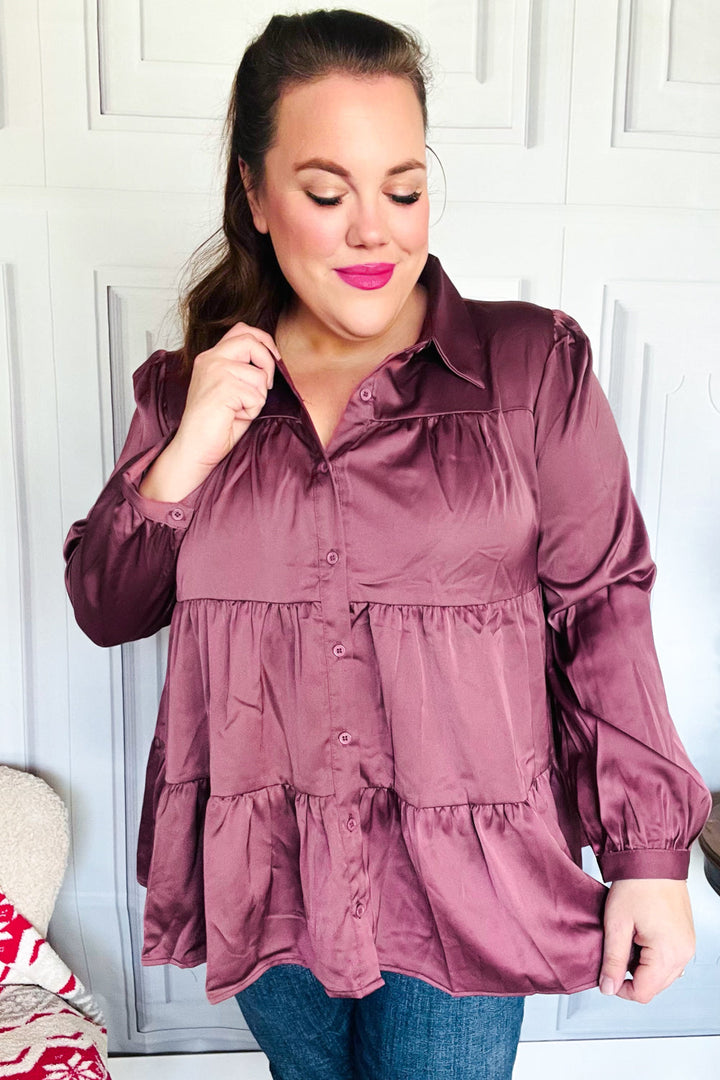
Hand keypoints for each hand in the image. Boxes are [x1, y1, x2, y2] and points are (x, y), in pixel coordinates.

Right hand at [139, 322, 278, 501]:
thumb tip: (271, 360)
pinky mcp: (223, 388)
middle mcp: (211, 359)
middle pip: (251, 340)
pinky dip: (252, 410)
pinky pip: (257, 396)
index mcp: (211, 357)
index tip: (274, 358)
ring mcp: (215, 371)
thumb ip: (244, 369)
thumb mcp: (231, 388)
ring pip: (259, 375)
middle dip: (268, 363)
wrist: (194, 447)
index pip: (242, 330)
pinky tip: (235, 416)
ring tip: (239, 409)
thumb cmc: (214, 424)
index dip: (264, 340)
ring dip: (258, 397)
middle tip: (267, 386)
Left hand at [599, 878, 694, 1002]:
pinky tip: (640, 936)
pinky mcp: (686, 937)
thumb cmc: (636, 885)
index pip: (644, 992)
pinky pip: (670, 960)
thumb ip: (612, 960)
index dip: (620, 988)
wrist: (653, 858)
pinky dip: (653, 956)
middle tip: (617, 950)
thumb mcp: (616, 924)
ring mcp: (687, 945)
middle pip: (655, 986)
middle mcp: (684, 953)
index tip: (608, 974)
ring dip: (643, 966)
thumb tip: (608, 988)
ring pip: (663, 975)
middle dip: (632, 976)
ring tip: (630, 940)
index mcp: (669, 953)